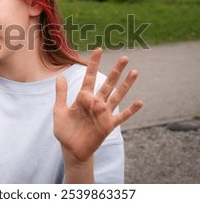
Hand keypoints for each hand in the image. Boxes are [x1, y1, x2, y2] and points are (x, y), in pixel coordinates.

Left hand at [53, 48, 142, 165]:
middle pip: (108, 83)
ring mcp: (103, 113)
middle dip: (116, 70)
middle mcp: (96, 102)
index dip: (94, 63)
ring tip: (135, 71)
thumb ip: (61, 94)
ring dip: (126, 84)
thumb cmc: (64, 131)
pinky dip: (131, 110)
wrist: (71, 150)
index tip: (99, 50)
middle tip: (125, 57)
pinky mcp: (108, 125)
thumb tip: (60, 76)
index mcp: (83, 97)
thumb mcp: (59, 111)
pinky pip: (122, 116)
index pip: (90, 77)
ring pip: (117, 95)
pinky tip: (140, 102)